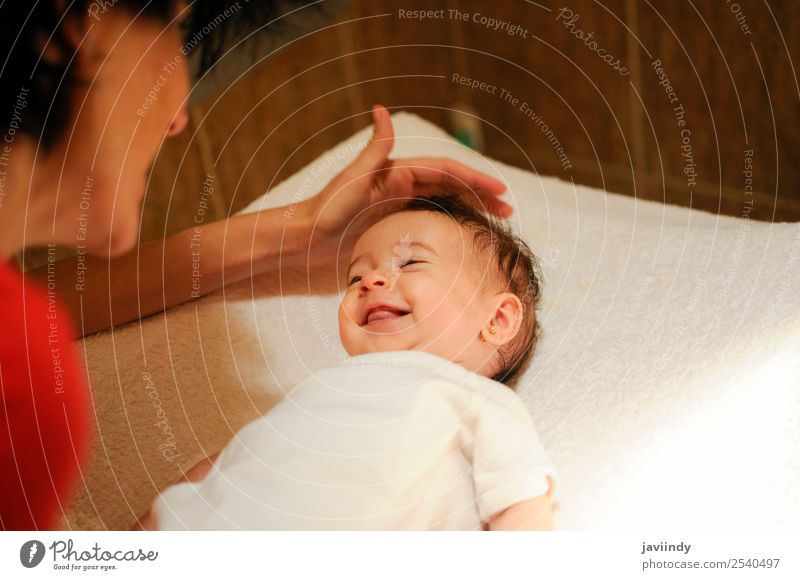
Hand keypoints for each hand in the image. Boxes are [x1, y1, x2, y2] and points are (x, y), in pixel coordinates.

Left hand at [298, 105, 510, 265]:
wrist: (306, 239)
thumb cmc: (327, 208)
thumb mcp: (353, 177)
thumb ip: (375, 148)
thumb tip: (382, 110)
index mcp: (398, 172)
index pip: (446, 171)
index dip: (474, 179)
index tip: (500, 191)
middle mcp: (402, 186)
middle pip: (451, 186)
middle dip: (481, 194)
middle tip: (508, 210)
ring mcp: (400, 206)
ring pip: (444, 203)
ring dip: (470, 209)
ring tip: (496, 222)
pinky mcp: (394, 225)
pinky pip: (431, 221)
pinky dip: (451, 224)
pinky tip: (464, 234)